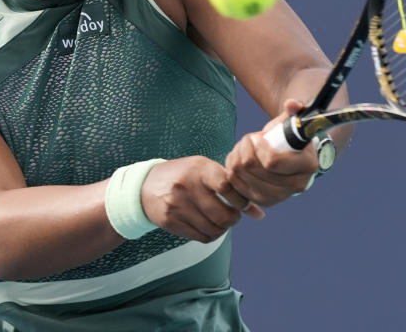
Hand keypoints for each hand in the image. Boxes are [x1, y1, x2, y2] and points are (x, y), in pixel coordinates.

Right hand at [140, 156, 264, 242]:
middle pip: (223, 215)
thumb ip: (231, 187)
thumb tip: (259, 214)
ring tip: (222, 221)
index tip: (242, 203)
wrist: (145, 187)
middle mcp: (186, 186)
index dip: (241, 199)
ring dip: (224, 229)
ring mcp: (177, 205)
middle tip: (233, 215)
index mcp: (198, 168)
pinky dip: (212, 235)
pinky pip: (201, 237)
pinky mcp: (171, 222)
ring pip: (214, 229)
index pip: (227, 186)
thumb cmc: (184, 176)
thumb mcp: (204, 171)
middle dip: (234, 219)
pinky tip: (209, 226)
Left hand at [225, 99, 320, 206]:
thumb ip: (295, 109)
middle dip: (245, 149)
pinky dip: (233, 171)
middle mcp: (297, 185)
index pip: (272, 162)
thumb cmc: (291, 135)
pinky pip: (237, 187)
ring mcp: (280, 196)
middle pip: (254, 169)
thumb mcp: (294, 120)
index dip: (258, 147)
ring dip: (237, 158)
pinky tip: (238, 160)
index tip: (257, 136)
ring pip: (242, 177)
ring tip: (242, 148)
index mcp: (308, 165)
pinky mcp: (265, 201)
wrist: (292, 155)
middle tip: (248, 139)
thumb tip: (292, 104)